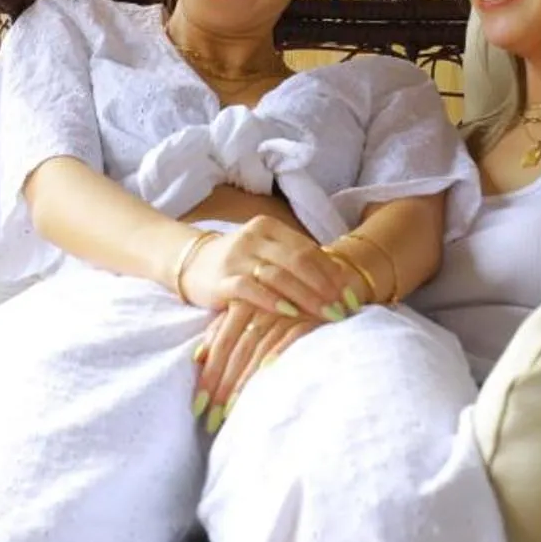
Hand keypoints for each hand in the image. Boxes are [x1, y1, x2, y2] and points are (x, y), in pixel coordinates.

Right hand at [182, 215, 361, 319]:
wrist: (189, 262)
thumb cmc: (238, 261)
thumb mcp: (265, 252)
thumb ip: (294, 260)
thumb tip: (339, 281)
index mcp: (269, 227)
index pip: (308, 248)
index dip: (332, 271)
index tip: (351, 293)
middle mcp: (253, 238)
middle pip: (298, 262)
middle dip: (325, 287)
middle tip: (343, 307)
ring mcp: (236, 258)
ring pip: (278, 275)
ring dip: (306, 296)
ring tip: (326, 313)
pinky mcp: (221, 279)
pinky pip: (250, 289)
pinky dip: (272, 301)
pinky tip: (289, 313)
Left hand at [192, 302, 318, 427]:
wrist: (328, 282)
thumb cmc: (287, 303)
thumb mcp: (253, 311)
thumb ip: (224, 329)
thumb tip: (198, 356)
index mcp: (244, 302)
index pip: (221, 343)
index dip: (209, 375)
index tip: (197, 406)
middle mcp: (263, 305)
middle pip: (237, 350)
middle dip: (222, 386)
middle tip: (210, 418)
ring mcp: (288, 310)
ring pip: (258, 347)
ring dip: (244, 381)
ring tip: (232, 411)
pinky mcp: (312, 315)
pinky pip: (291, 337)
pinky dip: (277, 355)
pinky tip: (265, 377)